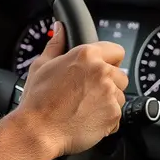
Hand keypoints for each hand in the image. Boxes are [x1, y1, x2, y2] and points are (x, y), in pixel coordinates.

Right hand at [18, 21, 127, 156]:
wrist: (38, 130)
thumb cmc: (38, 99)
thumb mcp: (42, 65)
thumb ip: (56, 44)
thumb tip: (60, 29)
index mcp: (86, 55)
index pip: (116, 50)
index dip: (108, 59)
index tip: (101, 68)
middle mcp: (102, 72)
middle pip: (120, 74)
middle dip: (108, 82)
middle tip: (87, 92)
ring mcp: (110, 94)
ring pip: (120, 95)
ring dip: (108, 101)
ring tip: (85, 107)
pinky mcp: (114, 114)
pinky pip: (117, 115)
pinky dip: (106, 118)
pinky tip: (87, 118)